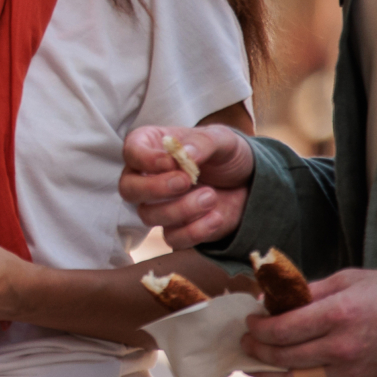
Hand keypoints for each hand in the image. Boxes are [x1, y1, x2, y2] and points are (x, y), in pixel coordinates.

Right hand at [121, 124, 254, 249]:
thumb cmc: (225, 154)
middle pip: (128, 188)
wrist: (247, 183)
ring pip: (148, 215)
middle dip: (154, 188)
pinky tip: (216, 217)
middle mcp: (147, 177)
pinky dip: (194, 231)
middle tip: (186, 181)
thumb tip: (186, 153)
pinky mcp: (175, 228)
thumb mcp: (221, 138)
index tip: (172, 162)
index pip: (131, 152)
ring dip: (181, 209)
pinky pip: (172, 238)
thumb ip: (202, 142)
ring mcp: (159, 205)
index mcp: (151, 147)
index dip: (146, 159)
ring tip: (211, 196)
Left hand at [240, 268, 376, 376]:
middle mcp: (340, 345)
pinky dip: (295, 375)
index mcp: (337, 314)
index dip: (259, 327)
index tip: (250, 321)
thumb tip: (277, 299)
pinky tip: (281, 370)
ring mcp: (349, 368)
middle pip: (284, 355)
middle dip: (257, 349)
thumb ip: (310, 291)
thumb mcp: (349, 280)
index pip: (283, 328)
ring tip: (252, 362)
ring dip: (268, 370)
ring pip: (296, 374)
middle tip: (244, 341)